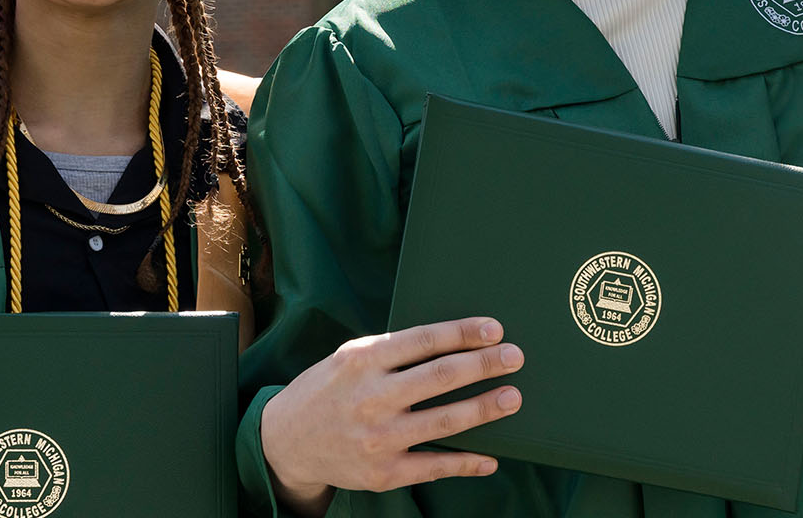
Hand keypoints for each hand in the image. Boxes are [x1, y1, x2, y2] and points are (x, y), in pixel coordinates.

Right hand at [261, 317, 523, 513]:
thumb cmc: (330, 389)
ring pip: (443, 422)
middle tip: (516, 357)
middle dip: (483, 365)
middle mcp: (370, 399)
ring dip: (484, 409)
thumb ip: (394, 349)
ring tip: (512, 397)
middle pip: (440, 377)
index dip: (463, 333)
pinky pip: (433, 467)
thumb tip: (455, 341)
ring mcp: (377, 439)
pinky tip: (490, 458)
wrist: (286, 441)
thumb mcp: (350, 357)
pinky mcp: (382, 473)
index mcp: (362, 361)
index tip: (495, 329)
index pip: (423, 341)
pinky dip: (465, 463)